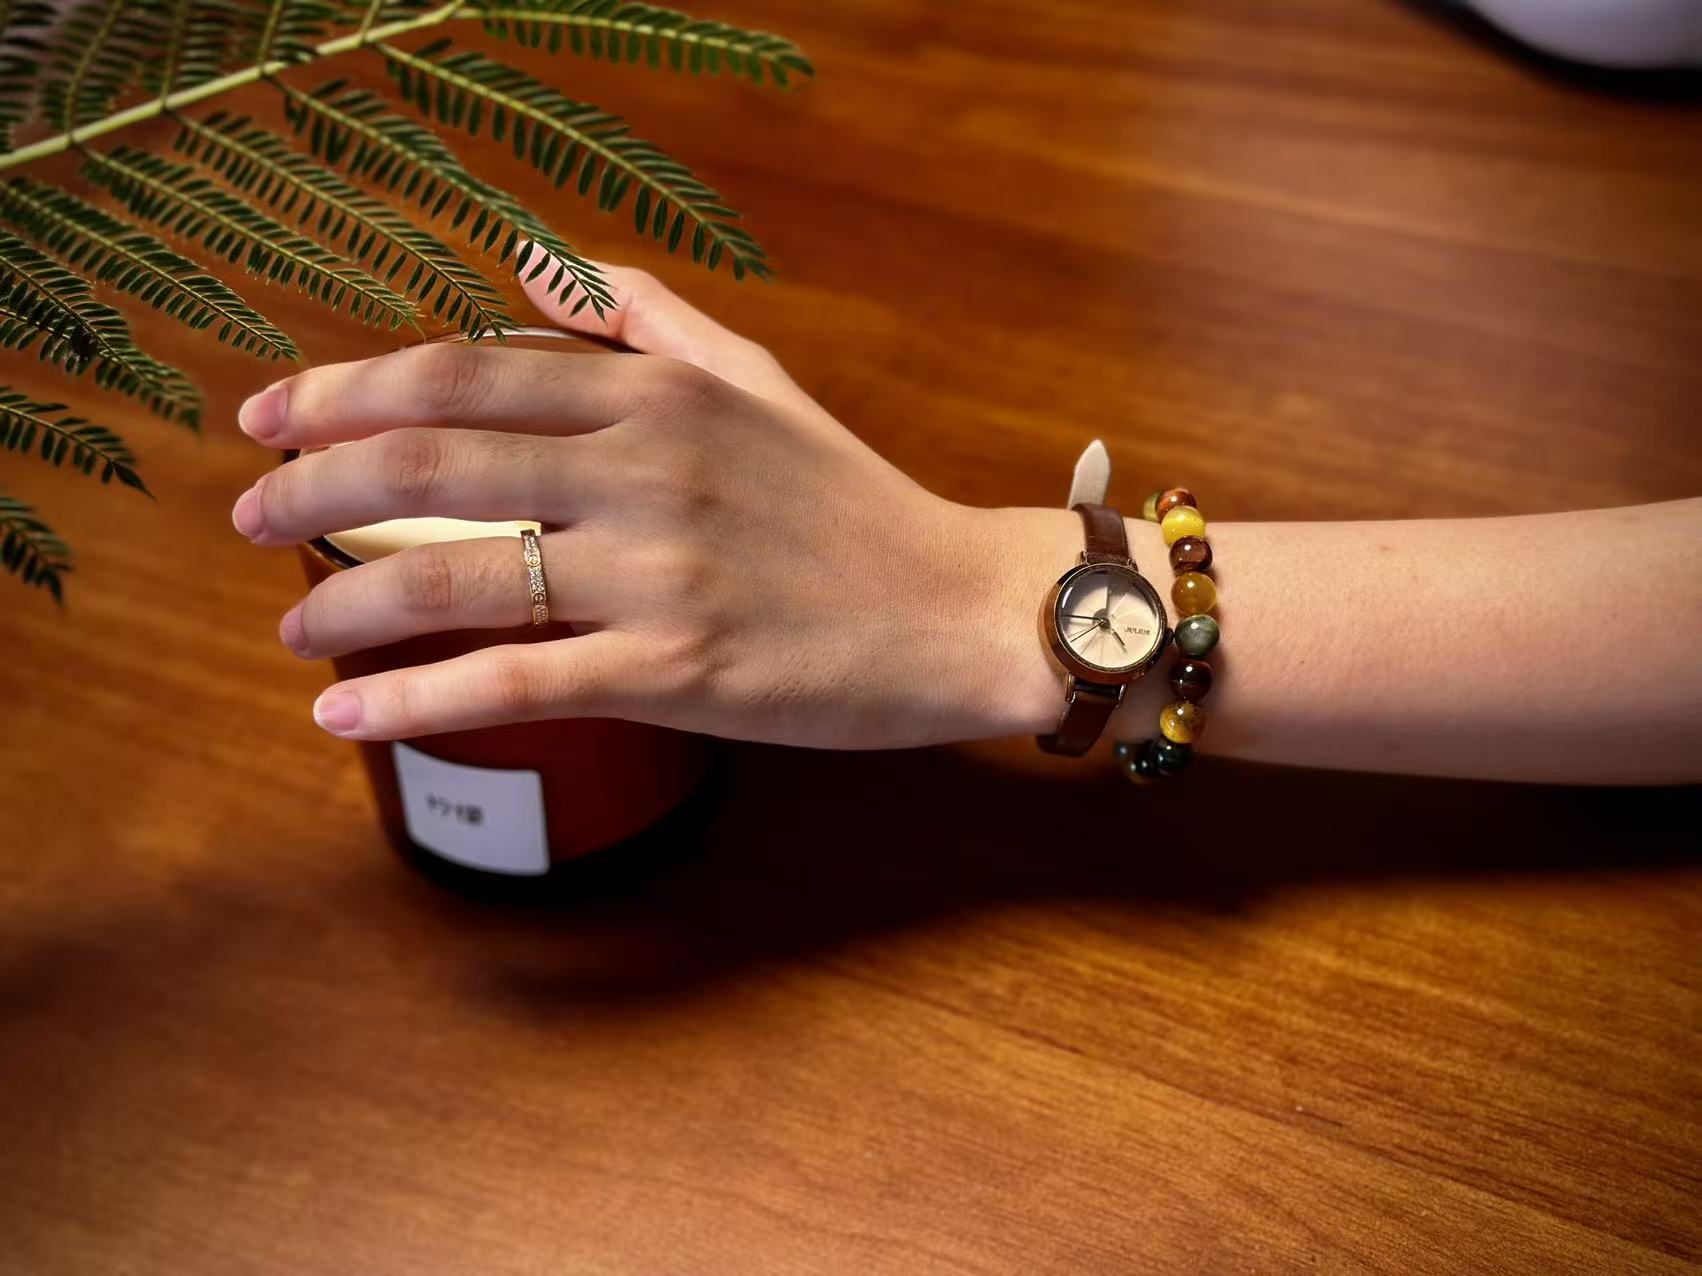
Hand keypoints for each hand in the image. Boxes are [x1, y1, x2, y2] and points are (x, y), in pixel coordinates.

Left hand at [231, 263, 1093, 747]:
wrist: (960, 611)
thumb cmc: (854, 503)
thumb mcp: (759, 382)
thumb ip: (645, 316)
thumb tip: (531, 263)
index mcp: (658, 395)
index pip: (464, 371)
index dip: (348, 388)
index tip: (272, 415)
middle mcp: (647, 471)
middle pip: (433, 462)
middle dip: (313, 487)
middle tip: (249, 518)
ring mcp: (659, 575)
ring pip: (457, 575)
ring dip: (346, 599)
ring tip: (292, 625)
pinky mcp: (678, 674)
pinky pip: (518, 682)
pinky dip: (417, 699)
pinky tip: (344, 714)